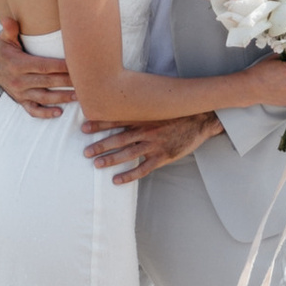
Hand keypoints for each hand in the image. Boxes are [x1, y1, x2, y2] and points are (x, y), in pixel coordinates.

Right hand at [0, 16, 77, 117]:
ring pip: (43, 97)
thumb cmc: (2, 48)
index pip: (43, 66)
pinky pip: (32, 110)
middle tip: (85, 81)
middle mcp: (19, 80)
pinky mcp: (20, 100)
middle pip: (47, 82)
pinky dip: (45, 113)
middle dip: (66, 82)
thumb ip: (9, 29)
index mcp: (18, 64)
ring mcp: (20, 93)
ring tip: (78, 96)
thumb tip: (9, 19)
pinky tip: (59, 112)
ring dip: (61, 98)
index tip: (75, 66)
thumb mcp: (4, 38)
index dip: (59, 66)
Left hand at [83, 112, 221, 184]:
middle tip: (85, 152)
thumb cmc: (177, 112)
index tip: (84, 127)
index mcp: (144, 116)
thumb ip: (141, 108)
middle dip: (101, 144)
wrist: (201, 119)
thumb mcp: (158, 106)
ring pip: (128, 153)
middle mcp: (147, 130)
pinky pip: (143, 168)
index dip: (100, 123)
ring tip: (97, 164)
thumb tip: (121, 105)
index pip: (117, 119)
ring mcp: (155, 144)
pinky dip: (129, 175)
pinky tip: (116, 180)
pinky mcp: (163, 156)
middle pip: (119, 138)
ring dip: (111, 159)